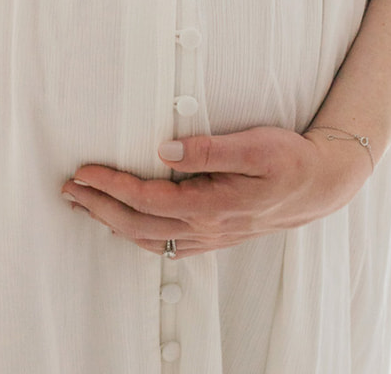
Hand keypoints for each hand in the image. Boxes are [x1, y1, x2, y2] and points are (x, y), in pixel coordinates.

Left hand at [60, 126, 371, 256]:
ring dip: (111, 221)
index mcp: (212, 205)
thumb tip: (166, 149)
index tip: (83, 171)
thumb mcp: (256, 145)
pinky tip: (125, 224)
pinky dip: (137, 234)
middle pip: (138, 225)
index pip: (148, 199)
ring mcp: (210, 235)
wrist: (322, 185)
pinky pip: (166, 244)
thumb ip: (210, 148)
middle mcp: (206, 227)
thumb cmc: (290, 160)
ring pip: (149, 239)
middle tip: (68, 188)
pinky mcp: (215, 234)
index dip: (111, 186)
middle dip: (98, 207)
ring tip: (84, 204)